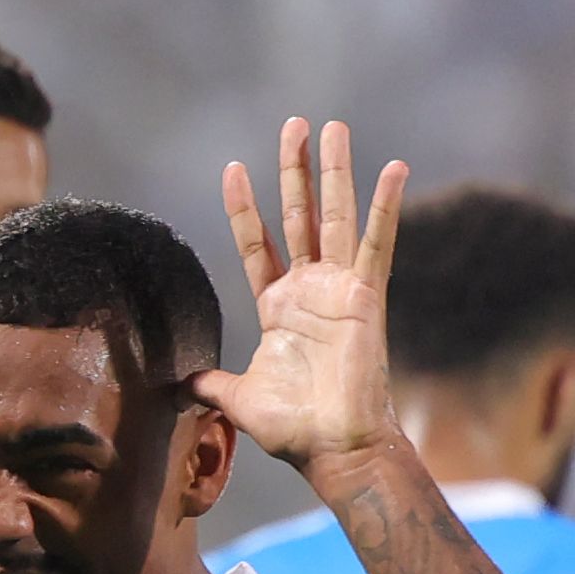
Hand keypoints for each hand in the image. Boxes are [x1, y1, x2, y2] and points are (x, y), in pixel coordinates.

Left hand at [192, 119, 408, 471]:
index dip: (245, 208)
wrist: (334, 448)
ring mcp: (339, 290)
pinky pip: (377, 242)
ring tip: (332, 127)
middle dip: (295, 169)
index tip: (233, 168)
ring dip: (334, 171)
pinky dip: (386, 205)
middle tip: (295, 124)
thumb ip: (211, 385)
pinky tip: (394, 167)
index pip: (258, 244)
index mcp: (279, 308)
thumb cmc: (294, 430)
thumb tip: (180, 386)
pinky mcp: (366, 296)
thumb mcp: (236, 400)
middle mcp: (310, 290)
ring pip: (335, 217)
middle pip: (300, 215)